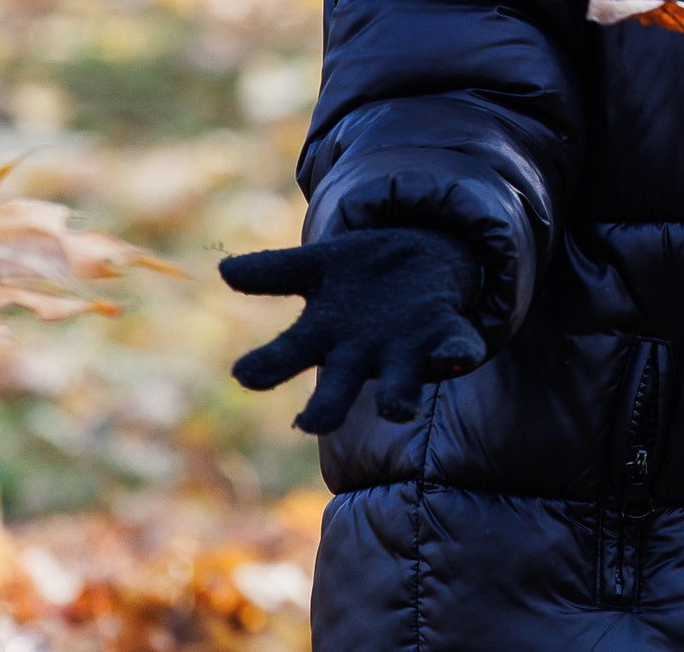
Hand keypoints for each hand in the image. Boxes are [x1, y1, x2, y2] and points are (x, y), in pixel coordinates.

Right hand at [221, 227, 487, 434]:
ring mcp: (404, 352)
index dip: (265, 367)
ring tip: (395, 408)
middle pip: (336, 392)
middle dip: (325, 408)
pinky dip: (457, 353)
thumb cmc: (358, 275)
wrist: (421, 262)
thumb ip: (275, 270)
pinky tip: (458, 355)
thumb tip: (225, 271)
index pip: (284, 357)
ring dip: (398, 397)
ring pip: (399, 388)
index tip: (244, 373)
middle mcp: (360, 357)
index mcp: (321, 336)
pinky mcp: (445, 334)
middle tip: (312, 422)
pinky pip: (455, 348)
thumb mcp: (318, 264)